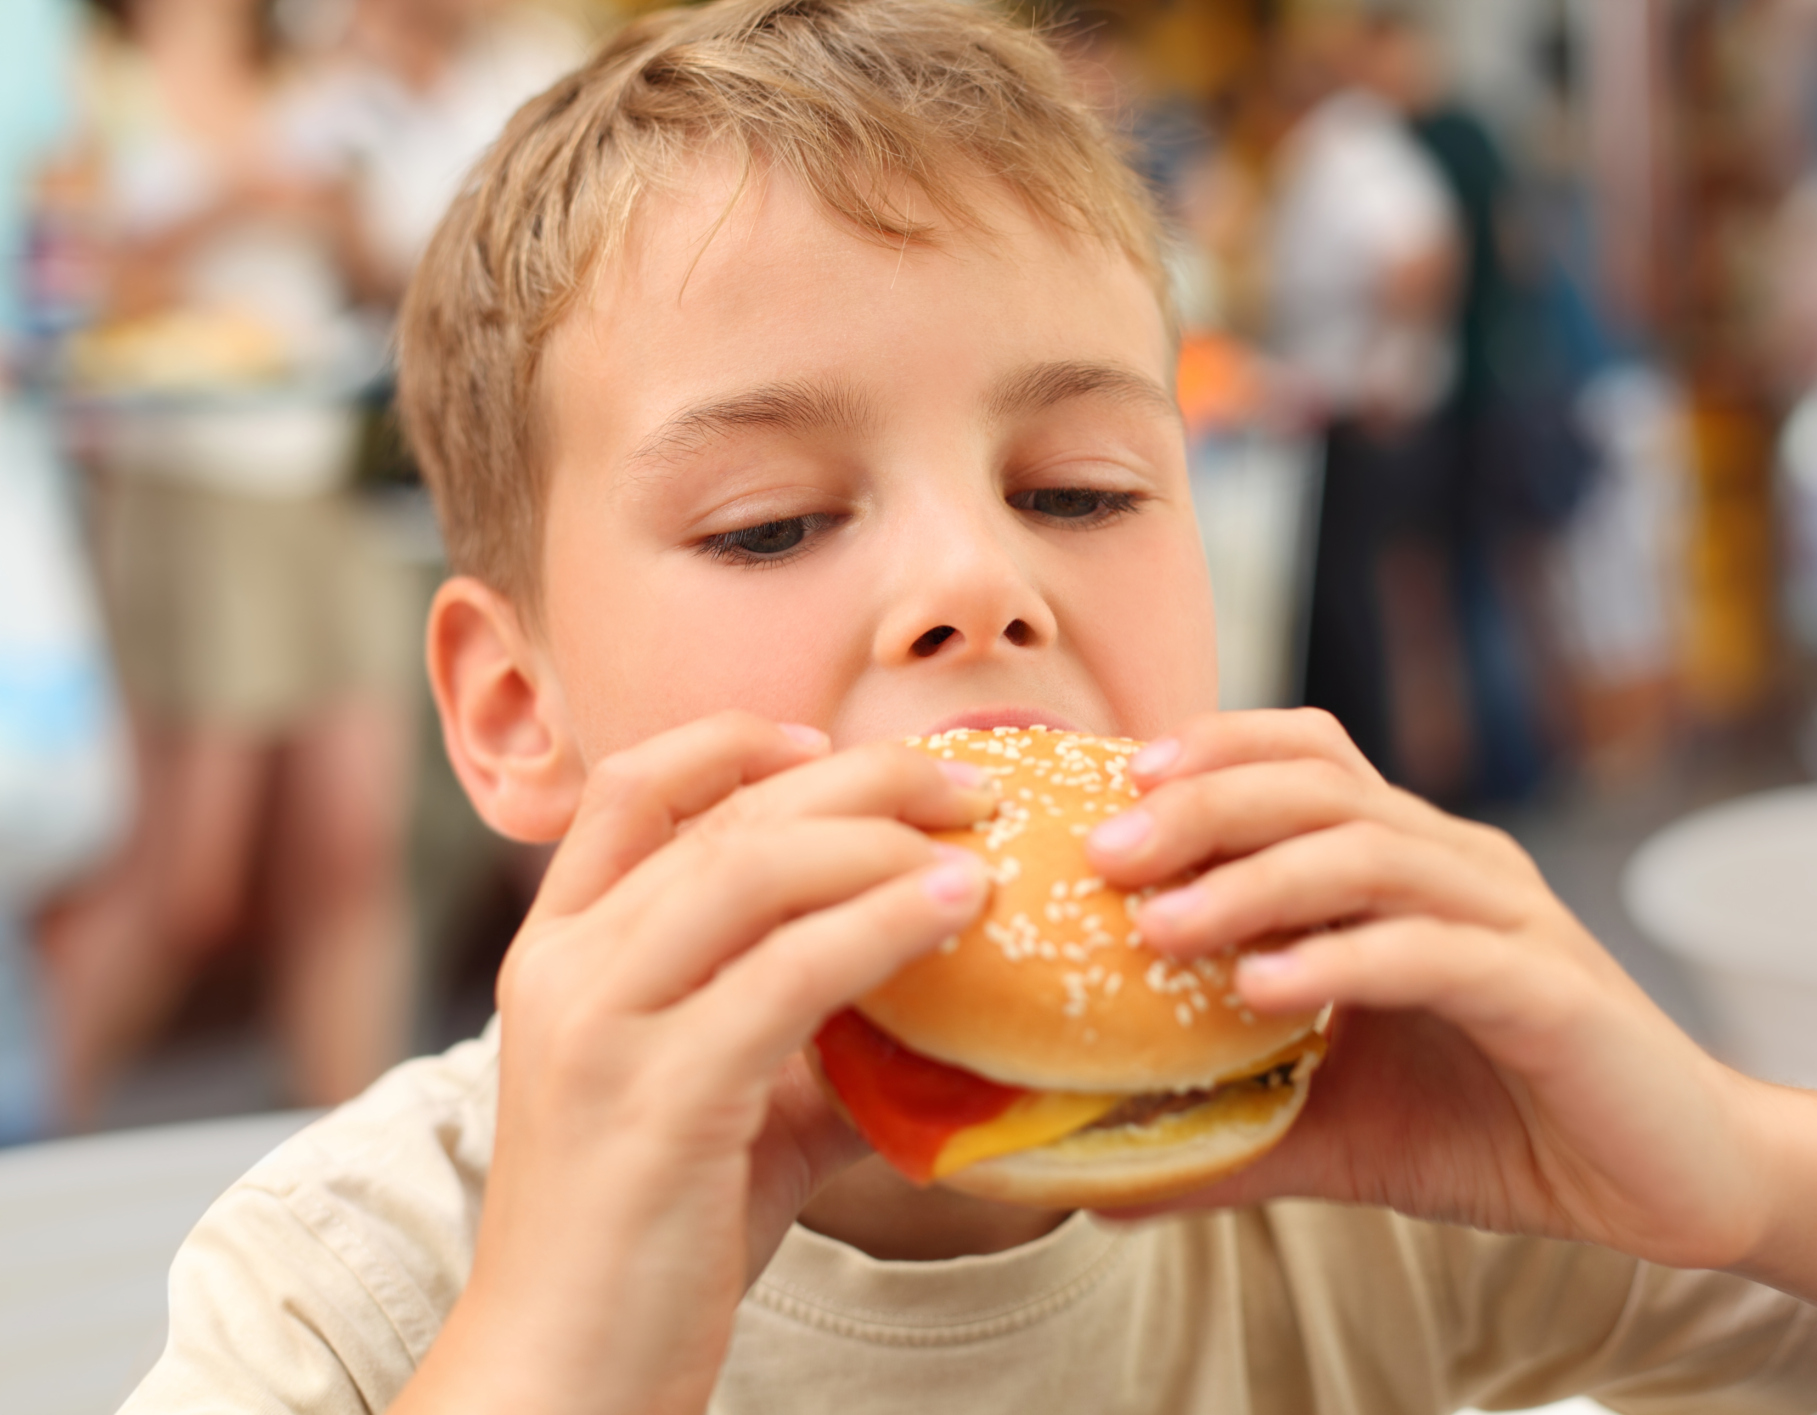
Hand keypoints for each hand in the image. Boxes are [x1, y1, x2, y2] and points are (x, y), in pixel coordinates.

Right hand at [392, 713, 994, 1414]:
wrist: (566, 1375)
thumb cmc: (650, 1240)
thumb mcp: (724, 1107)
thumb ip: (804, 1037)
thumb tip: (934, 1004)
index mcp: (558, 953)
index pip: (631, 788)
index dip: (734, 743)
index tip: (828, 743)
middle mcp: (564, 970)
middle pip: (725, 814)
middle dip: (859, 780)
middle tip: (968, 787)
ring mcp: (601, 1028)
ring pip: (756, 870)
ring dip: (885, 839)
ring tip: (980, 843)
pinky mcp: (661, 1097)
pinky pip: (790, 973)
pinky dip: (884, 925)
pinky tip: (956, 913)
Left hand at [1086, 709, 1770, 1270]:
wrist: (1673, 1184)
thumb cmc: (1504, 1130)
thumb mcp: (1337, 1129)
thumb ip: (1227, 1135)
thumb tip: (1094, 1178)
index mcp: (1411, 866)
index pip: (1309, 757)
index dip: (1213, 751)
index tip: (1110, 789)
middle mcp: (1458, 867)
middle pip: (1321, 785)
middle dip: (1204, 805)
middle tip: (1104, 853)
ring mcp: (1510, 921)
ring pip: (1370, 853)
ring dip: (1254, 882)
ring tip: (1158, 927)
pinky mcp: (1551, 993)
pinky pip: (1434, 953)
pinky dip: (1342, 962)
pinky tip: (1264, 991)